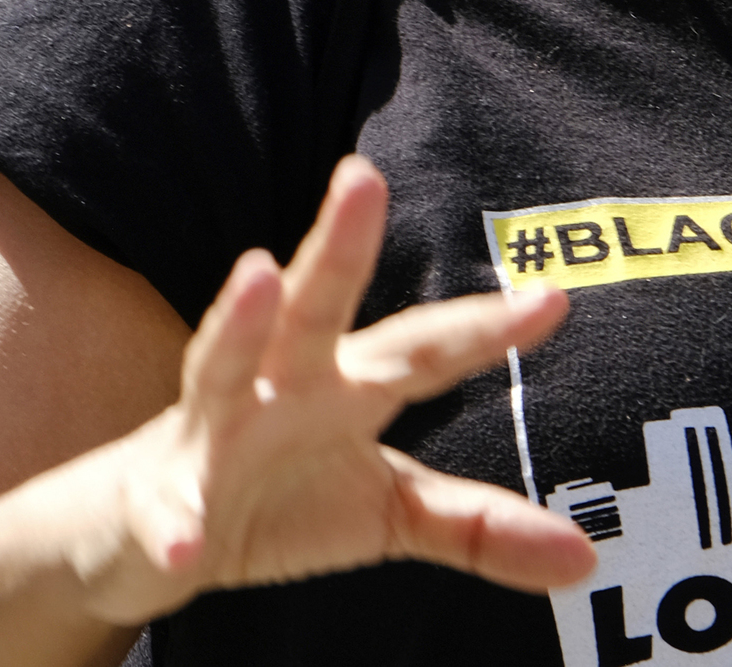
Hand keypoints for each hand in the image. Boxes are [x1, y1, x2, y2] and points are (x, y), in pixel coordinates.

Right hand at [72, 155, 594, 626]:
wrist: (147, 537)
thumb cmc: (277, 498)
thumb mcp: (387, 514)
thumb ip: (477, 526)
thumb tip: (584, 557)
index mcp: (343, 385)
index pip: (422, 347)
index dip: (483, 325)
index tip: (554, 298)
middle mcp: (279, 386)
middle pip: (314, 308)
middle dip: (338, 245)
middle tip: (364, 174)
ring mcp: (212, 433)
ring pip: (220, 365)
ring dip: (237, 321)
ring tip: (257, 271)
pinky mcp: (159, 498)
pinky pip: (168, 509)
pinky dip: (173, 519)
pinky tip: (185, 538)